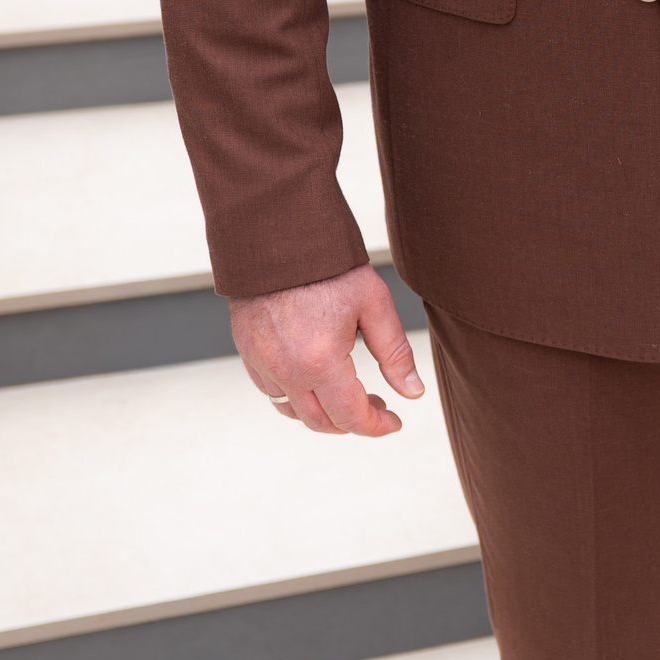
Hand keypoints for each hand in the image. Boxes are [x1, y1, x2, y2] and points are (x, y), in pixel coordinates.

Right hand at [229, 263, 423, 437]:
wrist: (276, 233)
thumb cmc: (328, 266)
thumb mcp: (374, 304)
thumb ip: (395, 353)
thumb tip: (412, 392)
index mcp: (320, 361)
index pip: (351, 417)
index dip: (377, 426)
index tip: (395, 422)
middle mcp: (285, 370)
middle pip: (321, 422)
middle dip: (353, 422)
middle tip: (378, 406)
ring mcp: (261, 362)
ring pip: (293, 412)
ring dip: (323, 413)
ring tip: (348, 395)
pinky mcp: (247, 351)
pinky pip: (271, 391)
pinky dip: (295, 397)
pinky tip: (316, 379)